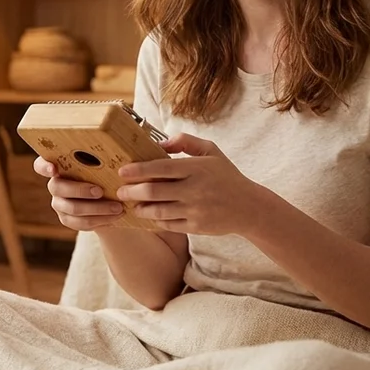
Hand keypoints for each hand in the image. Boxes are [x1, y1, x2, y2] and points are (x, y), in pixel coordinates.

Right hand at [33, 156, 124, 230]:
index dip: (44, 167)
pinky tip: (115, 217)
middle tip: (100, 191)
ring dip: (97, 209)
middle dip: (80, 190)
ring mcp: (59, 203)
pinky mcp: (67, 219)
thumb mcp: (108, 162)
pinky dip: (100, 220)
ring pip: (72, 208)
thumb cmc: (111, 172)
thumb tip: (119, 151)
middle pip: (57, 187)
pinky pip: (80, 223)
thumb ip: (105, 157)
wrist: (114, 197)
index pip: (41, 164)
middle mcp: (55, 183)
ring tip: (118, 208)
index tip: (54, 169)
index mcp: (60, 164)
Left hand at [116, 133, 274, 235]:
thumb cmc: (226, 176)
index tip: (122, 171)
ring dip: (140, 208)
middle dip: (132, 191)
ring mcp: (195, 210)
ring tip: (132, 204)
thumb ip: (186, 142)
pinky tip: (149, 215)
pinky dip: (155, 220)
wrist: (248, 207)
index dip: (138, 170)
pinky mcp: (196, 227)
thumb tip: (160, 142)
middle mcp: (195, 190)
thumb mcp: (211, 151)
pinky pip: (168, 224)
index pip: (161, 167)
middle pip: (154, 191)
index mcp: (196, 168)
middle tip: (120, 191)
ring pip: (158, 210)